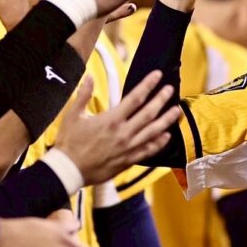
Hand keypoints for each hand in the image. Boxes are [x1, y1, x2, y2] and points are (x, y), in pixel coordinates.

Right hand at [54, 71, 180, 184]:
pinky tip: (167, 136)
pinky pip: (148, 151)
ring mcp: (128, 148)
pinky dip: (159, 143)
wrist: (69, 170)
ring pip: (153, 132)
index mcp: (111, 120)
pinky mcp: (128, 161)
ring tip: (177, 111)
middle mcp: (123, 133)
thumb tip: (89, 77)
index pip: (135, 98)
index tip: (157, 75)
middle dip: (161, 99)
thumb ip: (83, 95)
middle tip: (170, 90)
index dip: (148, 85)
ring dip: (166, 120)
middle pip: (149, 113)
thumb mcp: (72, 116)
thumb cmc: (69, 143)